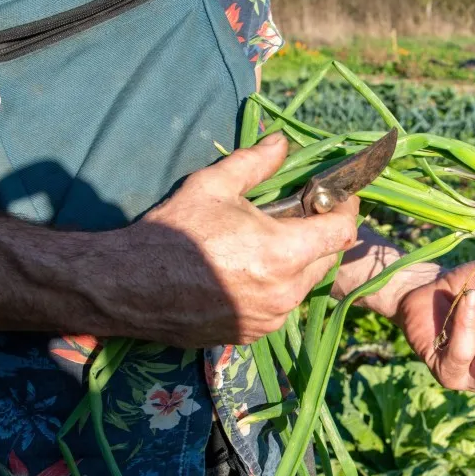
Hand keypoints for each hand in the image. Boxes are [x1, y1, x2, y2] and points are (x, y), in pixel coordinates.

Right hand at [111, 134, 359, 346]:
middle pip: (327, 258)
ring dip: (298, 262)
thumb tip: (282, 141)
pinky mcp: (254, 334)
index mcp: (283, 252)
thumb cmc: (173, 232)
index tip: (336, 196)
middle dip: (319, 234)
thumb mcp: (214, 185)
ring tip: (269, 241)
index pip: (341, 232)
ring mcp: (270, 318)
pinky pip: (281, 306)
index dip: (345, 210)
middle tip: (298, 213)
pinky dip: (277, 286)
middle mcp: (285, 292)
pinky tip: (250, 270)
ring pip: (305, 284)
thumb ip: (255, 163)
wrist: (129, 285)